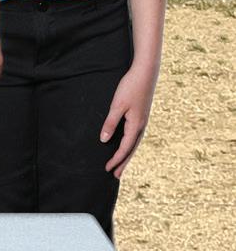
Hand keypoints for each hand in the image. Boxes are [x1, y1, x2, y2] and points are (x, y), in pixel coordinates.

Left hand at [102, 62, 157, 177]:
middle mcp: (141, 126)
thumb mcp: (117, 105)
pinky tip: (126, 146)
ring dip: (126, 155)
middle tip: (115, 175)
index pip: (124, 148)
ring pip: (134, 143)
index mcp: (136, 125)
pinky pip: (134, 136)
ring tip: (120, 165)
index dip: (116, 159)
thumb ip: (110, 123)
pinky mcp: (141, 116)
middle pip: (131, 149)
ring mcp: (142, 122)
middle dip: (123, 162)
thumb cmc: (130, 87)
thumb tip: (104, 140)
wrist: (145, 74)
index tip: (107, 169)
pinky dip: (129, 144)